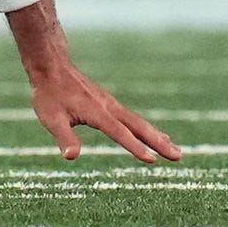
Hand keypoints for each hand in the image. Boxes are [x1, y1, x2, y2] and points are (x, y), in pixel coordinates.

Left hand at [28, 62, 180, 163]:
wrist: (51, 66)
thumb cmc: (49, 94)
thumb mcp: (51, 117)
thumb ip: (64, 136)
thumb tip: (70, 156)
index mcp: (96, 112)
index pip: (119, 133)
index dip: (135, 147)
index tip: (152, 160)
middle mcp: (109, 107)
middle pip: (138, 127)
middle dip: (159, 142)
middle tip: (178, 157)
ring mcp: (111, 105)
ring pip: (139, 122)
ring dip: (158, 136)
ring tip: (176, 151)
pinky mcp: (109, 104)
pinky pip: (133, 119)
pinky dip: (148, 129)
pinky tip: (156, 135)